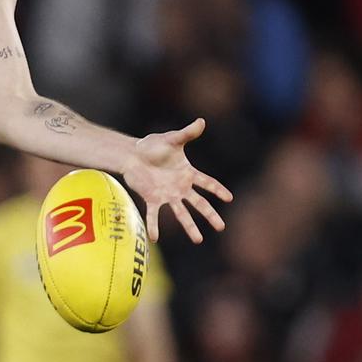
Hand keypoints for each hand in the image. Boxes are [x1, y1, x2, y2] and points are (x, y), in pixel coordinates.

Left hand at [122, 117, 232, 243]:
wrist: (132, 154)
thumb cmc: (153, 145)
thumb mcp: (171, 139)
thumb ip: (187, 133)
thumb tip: (201, 121)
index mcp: (187, 173)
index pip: (207, 183)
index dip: (218, 190)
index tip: (229, 198)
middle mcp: (180, 187)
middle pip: (199, 203)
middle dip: (210, 215)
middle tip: (221, 227)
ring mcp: (167, 195)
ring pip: (181, 213)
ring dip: (189, 226)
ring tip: (198, 240)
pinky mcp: (152, 199)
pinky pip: (153, 214)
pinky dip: (154, 225)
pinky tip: (155, 238)